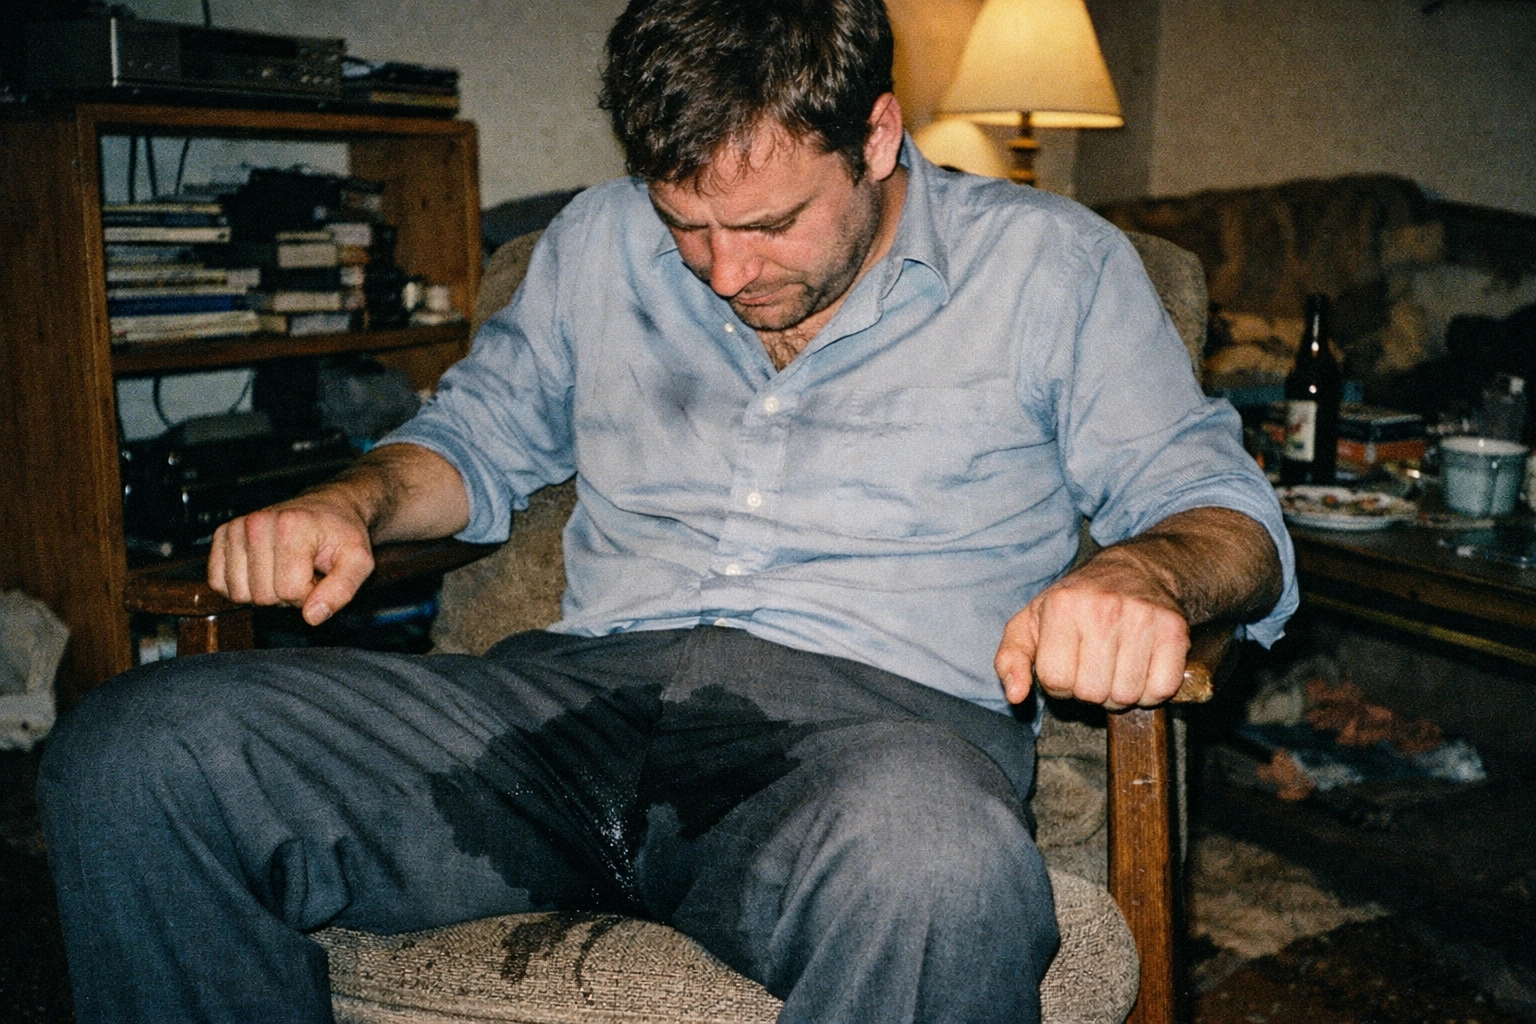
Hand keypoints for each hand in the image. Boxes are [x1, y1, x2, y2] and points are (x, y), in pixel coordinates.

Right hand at [207, 492, 376, 625]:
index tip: (320, 575)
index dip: (310, 593)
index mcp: (291, 526)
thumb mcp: (358, 561)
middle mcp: (257, 523)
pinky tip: (263, 570)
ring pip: (239, 593)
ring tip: (285, 569)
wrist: (328, 508)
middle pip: (263, 596)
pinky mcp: (222, 536)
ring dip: (265, 591)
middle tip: (303, 571)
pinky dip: (242, 586)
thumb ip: (342, 590)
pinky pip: (218, 583)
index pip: (290, 591)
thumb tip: (312, 616)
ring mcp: (236, 528)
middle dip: (288, 594)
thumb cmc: (342, 534)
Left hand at [994, 558, 1189, 709]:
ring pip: (1127, 695)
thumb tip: (1015, 695)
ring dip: (1120, 692)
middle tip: (1094, 667)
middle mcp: (1103, 609)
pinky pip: (1161, 689)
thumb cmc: (1076, 602)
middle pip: (1091, 692)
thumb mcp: (1031, 621)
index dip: (1058, 683)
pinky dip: (1151, 690)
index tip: (1067, 664)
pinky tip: (1142, 669)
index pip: (1055, 680)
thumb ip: (1011, 658)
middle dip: (1089, 689)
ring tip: (1116, 667)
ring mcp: (1142, 618)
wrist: (1136, 570)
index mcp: (1062, 606)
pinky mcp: (1174, 630)